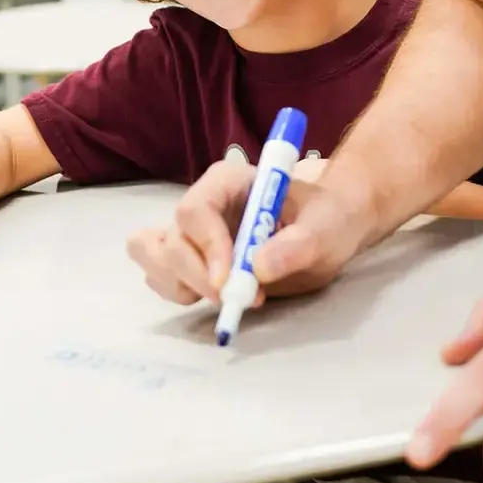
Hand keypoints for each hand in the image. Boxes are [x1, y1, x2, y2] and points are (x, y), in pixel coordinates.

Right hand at [126, 157, 361, 305]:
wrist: (328, 231)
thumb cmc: (327, 218)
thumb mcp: (325, 227)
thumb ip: (298, 244)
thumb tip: (259, 267)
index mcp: (228, 182)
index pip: (195, 209)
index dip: (205, 246)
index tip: (230, 280)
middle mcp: (203, 204)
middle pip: (171, 240)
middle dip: (197, 276)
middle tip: (239, 299)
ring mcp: (193, 233)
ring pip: (155, 256)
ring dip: (182, 285)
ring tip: (228, 297)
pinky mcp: (192, 260)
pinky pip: (162, 276)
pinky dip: (179, 292)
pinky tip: (217, 296)